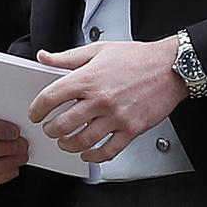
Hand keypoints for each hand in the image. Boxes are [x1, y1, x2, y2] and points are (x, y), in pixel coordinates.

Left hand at [29, 38, 187, 162]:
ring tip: (65, 142)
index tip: (36, 113)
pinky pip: (108, 151)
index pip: (51, 97)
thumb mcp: (99, 50)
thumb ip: (68, 57)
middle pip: (63, 124)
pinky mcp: (131, 129)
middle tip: (49, 129)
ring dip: (68, 145)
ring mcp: (116, 117)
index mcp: (88, 78)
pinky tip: (88, 154)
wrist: (171, 67)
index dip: (37, 108)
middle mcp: (100, 100)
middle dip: (51, 130)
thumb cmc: (137, 58)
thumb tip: (45, 57)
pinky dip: (94, 156)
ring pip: (82, 141)